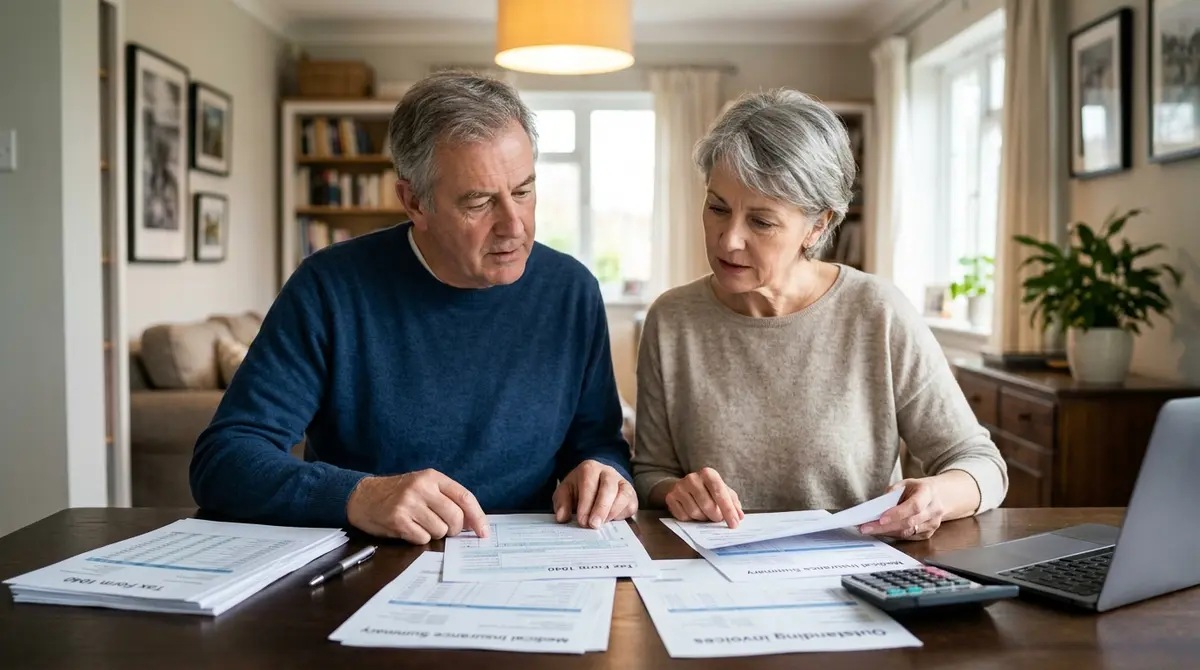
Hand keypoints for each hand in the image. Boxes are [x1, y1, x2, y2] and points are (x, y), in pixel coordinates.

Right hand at [346, 469, 488, 543]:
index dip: (478, 516)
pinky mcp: (398, 519)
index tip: (484, 532)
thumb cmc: (397, 494)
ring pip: (440, 530)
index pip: (464, 497)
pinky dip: (419, 538)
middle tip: (446, 529)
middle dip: (454, 529)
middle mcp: (422, 488)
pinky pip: (422, 538)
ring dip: (434, 533)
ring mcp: (409, 503)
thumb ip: (446, 498)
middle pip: (455, 517)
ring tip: (420, 524)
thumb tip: (472, 522)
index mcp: (432, 477)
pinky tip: (409, 529)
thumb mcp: (422, 486)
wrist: (362, 496)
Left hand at [553, 460, 637, 527]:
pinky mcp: (631, 495)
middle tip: (593, 525)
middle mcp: (608, 472)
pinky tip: (611, 522)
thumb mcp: (565, 492)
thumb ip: (562, 502)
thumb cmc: (579, 488)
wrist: (595, 483)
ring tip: (602, 524)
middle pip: (608, 487)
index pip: (589, 484)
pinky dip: (622, 515)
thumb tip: (562, 517)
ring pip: (624, 494)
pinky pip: (630, 505)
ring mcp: (622, 482)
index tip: (582, 521)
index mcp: (590, 468)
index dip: (586, 503)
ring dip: (613, 512)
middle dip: (601, 508)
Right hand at [663, 468, 743, 527]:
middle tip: (718, 518)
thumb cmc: (708, 489)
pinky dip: (691, 519)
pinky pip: (683, 516)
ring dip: (703, 518)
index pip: (720, 493)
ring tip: (705, 514)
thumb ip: (733, 502)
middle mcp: (692, 478)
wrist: (685, 486)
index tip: (734, 524)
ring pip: (695, 513)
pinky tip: (693, 513)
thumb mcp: (723, 491)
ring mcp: (679, 487)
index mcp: (708, 473)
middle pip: (707, 505)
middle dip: (716, 516)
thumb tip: (739, 516)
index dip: (728, 510)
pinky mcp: (670, 497)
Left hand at [858, 478, 945, 540]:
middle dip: (885, 527)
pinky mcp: (928, 533)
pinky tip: (881, 531)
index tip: (880, 518)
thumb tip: (876, 508)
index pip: (914, 506)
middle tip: (866, 527)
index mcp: (928, 493)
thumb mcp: (905, 484)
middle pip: (909, 522)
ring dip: (887, 532)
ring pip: (908, 532)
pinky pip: (908, 536)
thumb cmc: (918, 489)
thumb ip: (892, 493)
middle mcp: (933, 510)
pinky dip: (893, 534)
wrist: (939, 496)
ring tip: (869, 529)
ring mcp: (932, 524)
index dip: (897, 513)